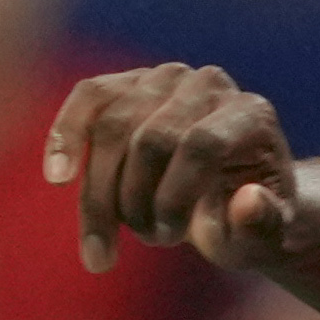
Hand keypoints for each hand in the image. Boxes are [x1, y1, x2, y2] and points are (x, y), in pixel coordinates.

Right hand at [45, 63, 305, 275]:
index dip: (175, 196)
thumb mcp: (262, 239)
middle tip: (149, 241)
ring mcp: (166, 78)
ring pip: (111, 125)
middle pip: (150, 138)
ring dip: (101, 192)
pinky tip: (57, 177)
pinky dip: (66, 135)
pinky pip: (89, 98)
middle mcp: (210, 84)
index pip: (202, 144)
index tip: (170, 240)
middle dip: (135, 201)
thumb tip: (247, 200)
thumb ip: (262, 228)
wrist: (227, 194)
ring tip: (108, 240)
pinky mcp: (128, 83)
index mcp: (251, 115)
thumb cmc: (243, 221)